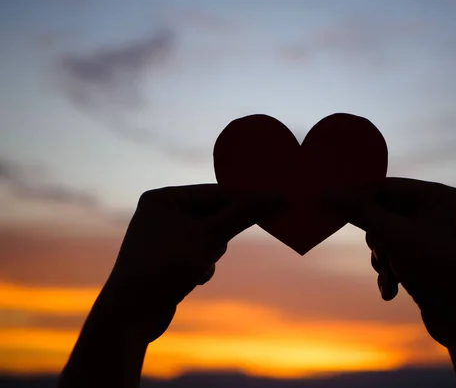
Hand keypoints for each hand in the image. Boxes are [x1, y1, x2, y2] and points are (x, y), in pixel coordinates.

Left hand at [105, 184, 280, 341]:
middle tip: (228, 242)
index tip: (276, 200)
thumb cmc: (166, 266)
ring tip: (199, 265)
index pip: (215, 191)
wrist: (130, 314)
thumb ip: (242, 214)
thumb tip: (275, 195)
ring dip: (212, 252)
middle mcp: (161, 213)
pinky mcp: (168, 260)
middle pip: (213, 214)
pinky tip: (192, 278)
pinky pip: (199, 254)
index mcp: (163, 198)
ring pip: (210, 237)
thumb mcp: (209, 237)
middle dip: (221, 234)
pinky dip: (203, 265)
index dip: (246, 198)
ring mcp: (164, 237)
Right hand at [324, 177, 455, 346]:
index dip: (359, 198)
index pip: (387, 186)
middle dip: (376, 240)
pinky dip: (389, 270)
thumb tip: (329, 192)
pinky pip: (395, 253)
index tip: (331, 204)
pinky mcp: (425, 257)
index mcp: (438, 195)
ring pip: (385, 236)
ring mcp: (431, 235)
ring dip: (381, 258)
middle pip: (383, 213)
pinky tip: (391, 289)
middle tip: (381, 255)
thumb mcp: (392, 236)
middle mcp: (437, 210)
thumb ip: (360, 211)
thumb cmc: (434, 269)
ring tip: (389, 275)